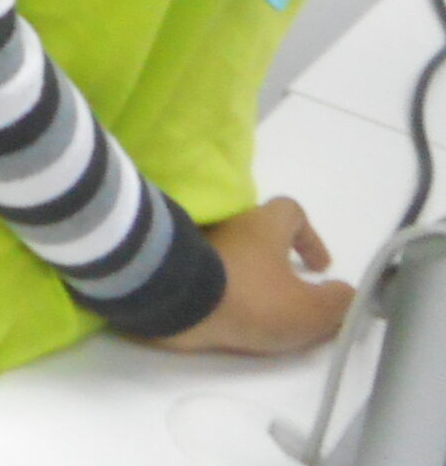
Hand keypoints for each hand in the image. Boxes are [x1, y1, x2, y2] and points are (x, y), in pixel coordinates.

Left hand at [151, 198, 352, 356]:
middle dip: (274, 259)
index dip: (310, 237)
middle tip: (286, 292)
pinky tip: (224, 310)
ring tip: (256, 308)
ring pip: (228, 251)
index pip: (291, 211)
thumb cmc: (250, 297)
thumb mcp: (309, 310)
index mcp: (262, 224)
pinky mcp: (173, 261)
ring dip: (245, 274)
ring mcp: (196, 239)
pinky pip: (202, 268)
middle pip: (258, 232)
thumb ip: (337, 303)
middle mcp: (227, 222)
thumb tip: (347, 294)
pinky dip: (216, 285)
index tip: (318, 268)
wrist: (175, 299)